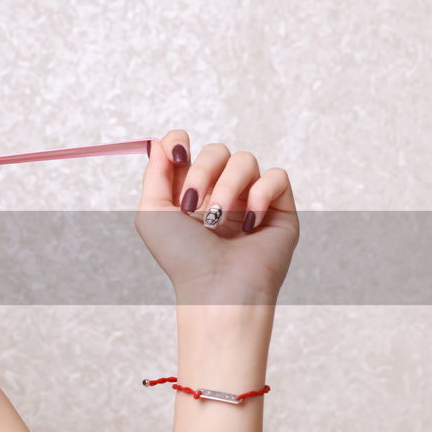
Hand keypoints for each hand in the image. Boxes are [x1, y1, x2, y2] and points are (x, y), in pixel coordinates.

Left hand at [134, 132, 299, 305]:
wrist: (216, 290)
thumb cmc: (183, 260)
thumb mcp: (152, 215)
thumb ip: (155, 175)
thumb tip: (161, 142)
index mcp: (191, 194)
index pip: (188, 149)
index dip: (180, 142)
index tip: (177, 151)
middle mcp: (221, 193)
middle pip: (217, 150)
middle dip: (202, 170)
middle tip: (191, 204)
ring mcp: (251, 200)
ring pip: (245, 160)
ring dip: (227, 188)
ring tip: (218, 222)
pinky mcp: (279, 209)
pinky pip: (276, 176)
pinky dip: (260, 196)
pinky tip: (249, 225)